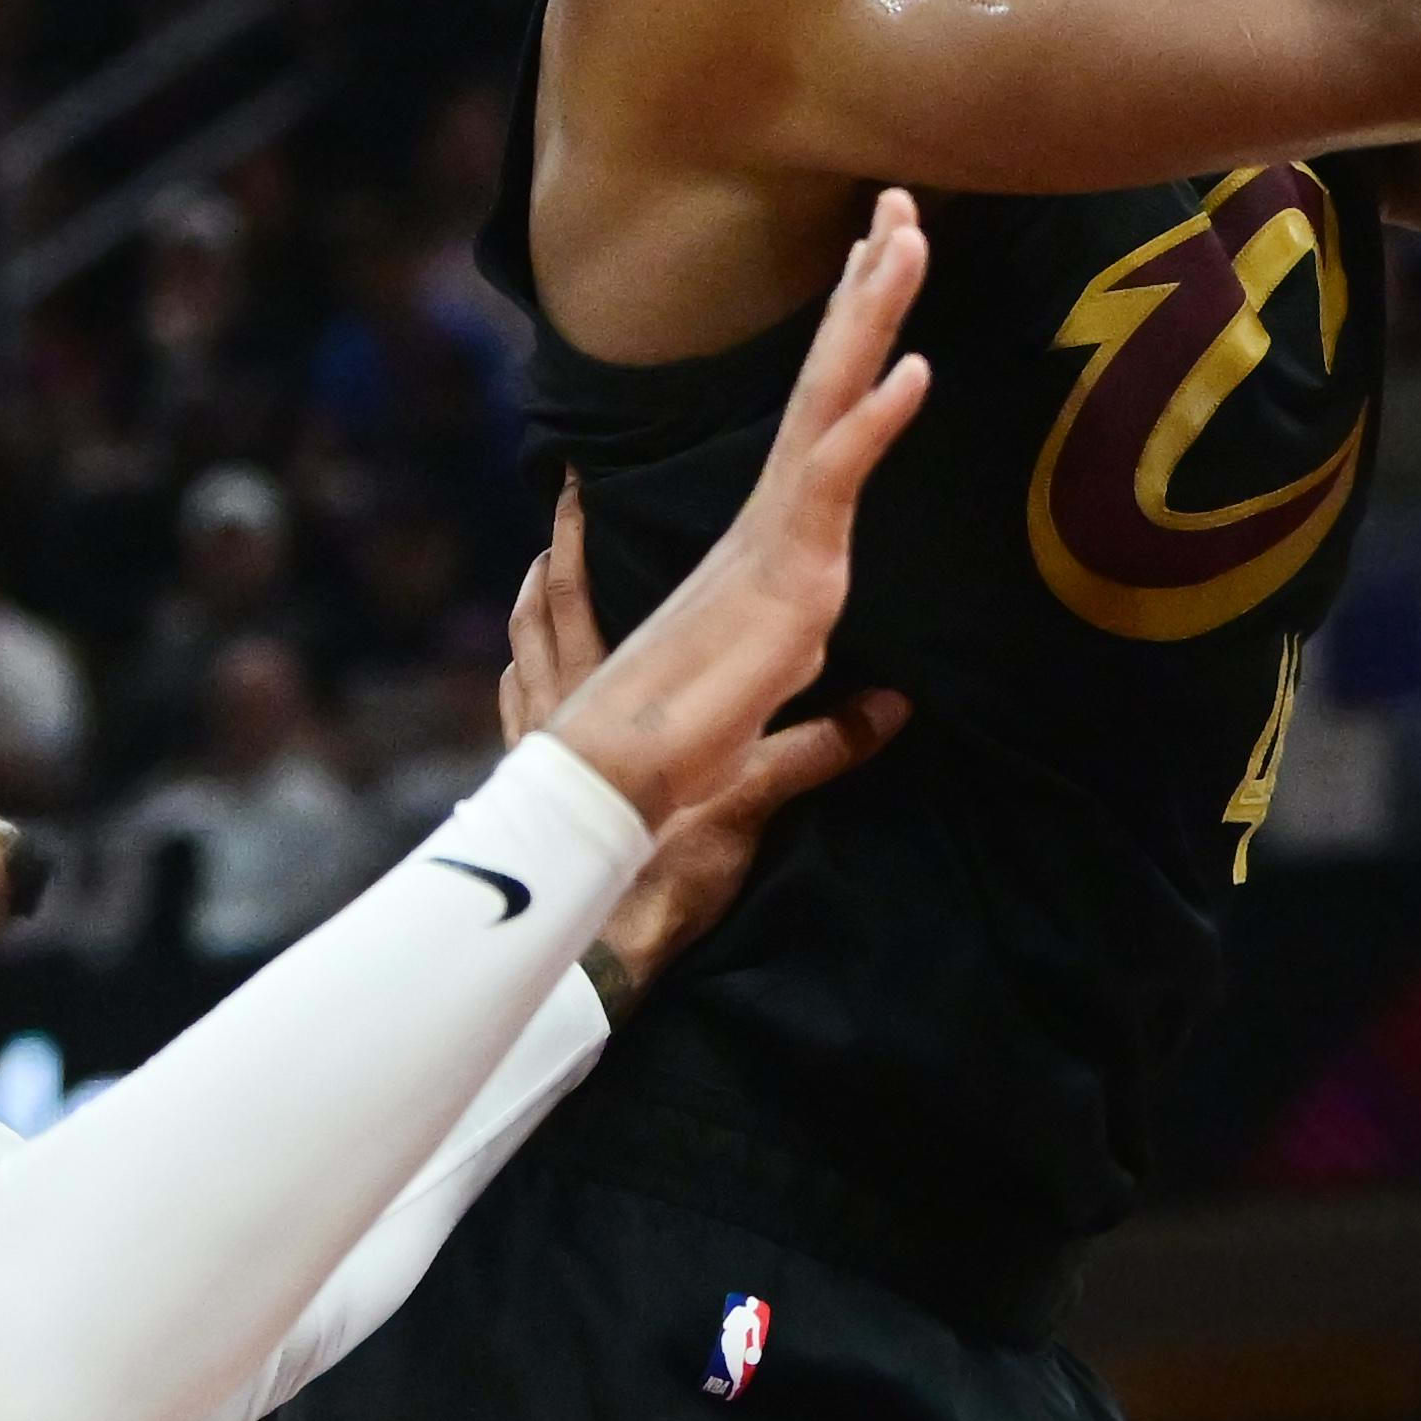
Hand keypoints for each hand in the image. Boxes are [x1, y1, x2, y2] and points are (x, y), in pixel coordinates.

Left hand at [498, 478, 906, 1013]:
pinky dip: (528, 672)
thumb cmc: (665, 863)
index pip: (588, 598)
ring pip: (532, 651)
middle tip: (565, 494)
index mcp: (614, 691)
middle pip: (555, 606)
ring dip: (540, 601)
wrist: (601, 935)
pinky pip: (527, 708)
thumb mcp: (748, 798)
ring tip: (543, 561)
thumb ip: (817, 745)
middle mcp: (569, 700)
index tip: (578, 485)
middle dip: (565, 551)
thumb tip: (894, 705)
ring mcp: (546, 739)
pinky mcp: (543, 780)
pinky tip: (529, 665)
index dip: (578, 542)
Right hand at [538, 190, 927, 826]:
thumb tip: (888, 706)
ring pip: (834, 402)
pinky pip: (835, 478)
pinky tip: (916, 368)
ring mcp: (783, 531)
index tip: (881, 257)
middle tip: (900, 201)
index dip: (858, 333)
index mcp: (784, 527)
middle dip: (869, 287)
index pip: (830, 408)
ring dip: (873, 315)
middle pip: (831, 376)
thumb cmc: (688, 736)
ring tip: (910, 237)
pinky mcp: (789, 570)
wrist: (625, 772)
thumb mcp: (786, 700)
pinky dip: (875, 421)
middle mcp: (780, 509)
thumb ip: (830, 693)